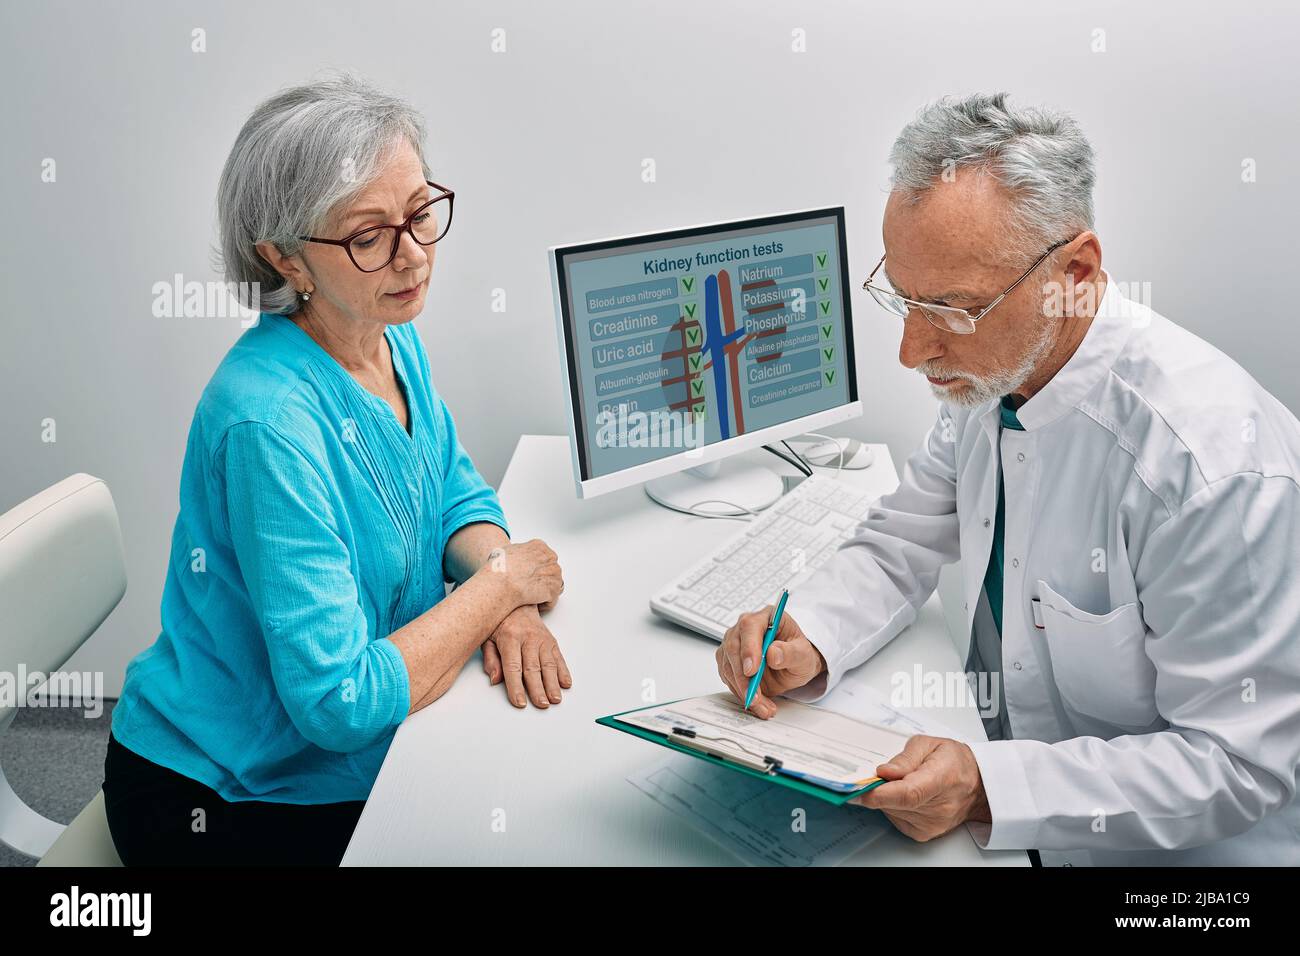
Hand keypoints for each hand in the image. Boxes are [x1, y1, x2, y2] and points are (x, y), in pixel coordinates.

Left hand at [481, 604, 571, 708]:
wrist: (518, 601)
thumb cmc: (500, 621)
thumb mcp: (487, 637)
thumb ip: (490, 659)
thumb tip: (495, 679)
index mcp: (509, 637)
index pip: (513, 667)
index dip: (516, 686)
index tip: (520, 702)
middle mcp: (528, 638)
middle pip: (533, 668)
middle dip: (538, 688)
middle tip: (541, 704)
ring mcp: (542, 639)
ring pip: (549, 664)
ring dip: (553, 683)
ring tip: (555, 699)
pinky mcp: (551, 641)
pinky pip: (558, 658)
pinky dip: (563, 671)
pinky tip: (565, 683)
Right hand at [483, 539, 562, 609]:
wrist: (502, 582)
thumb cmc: (500, 568)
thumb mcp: (507, 550)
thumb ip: (519, 552)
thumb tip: (517, 557)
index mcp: (540, 547)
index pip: (545, 557)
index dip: (537, 569)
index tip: (529, 576)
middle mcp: (550, 558)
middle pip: (552, 571)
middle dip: (542, 580)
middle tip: (529, 587)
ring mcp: (554, 574)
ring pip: (553, 586)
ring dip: (543, 593)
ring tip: (529, 597)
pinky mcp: (553, 590)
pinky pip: (551, 600)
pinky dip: (543, 605)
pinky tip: (531, 604)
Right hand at [716, 608, 824, 718]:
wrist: (793, 666)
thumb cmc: (798, 655)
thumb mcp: (804, 655)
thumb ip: (791, 652)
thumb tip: (773, 653)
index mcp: (766, 617)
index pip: (749, 627)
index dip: (748, 648)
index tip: (751, 670)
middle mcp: (745, 628)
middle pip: (733, 648)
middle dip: (743, 677)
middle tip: (755, 696)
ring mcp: (734, 644)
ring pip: (728, 667)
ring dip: (743, 689)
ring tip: (762, 705)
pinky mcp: (729, 661)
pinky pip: (728, 678)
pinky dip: (740, 693)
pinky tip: (757, 702)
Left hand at [850, 736, 991, 840]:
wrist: (977, 785)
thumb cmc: (954, 761)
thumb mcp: (929, 744)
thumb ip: (904, 758)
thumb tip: (884, 772)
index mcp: (942, 778)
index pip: (909, 793)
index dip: (881, 793)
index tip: (859, 790)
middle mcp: (939, 807)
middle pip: (895, 803)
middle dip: (878, 788)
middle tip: (879, 774)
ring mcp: (932, 824)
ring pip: (891, 811)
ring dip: (887, 796)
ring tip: (903, 781)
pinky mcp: (924, 833)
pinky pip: (896, 819)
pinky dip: (893, 806)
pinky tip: (905, 795)